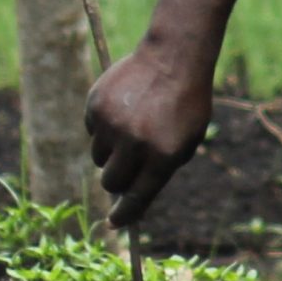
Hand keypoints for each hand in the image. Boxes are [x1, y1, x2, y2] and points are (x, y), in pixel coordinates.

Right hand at [85, 45, 213, 226]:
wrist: (174, 57)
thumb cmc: (186, 102)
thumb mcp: (188, 139)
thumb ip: (163, 168)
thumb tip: (134, 195)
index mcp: (163, 155)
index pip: (136, 198)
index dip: (124, 215)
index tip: (114, 223)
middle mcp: (135, 143)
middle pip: (111, 182)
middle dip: (117, 180)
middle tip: (127, 166)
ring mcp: (113, 124)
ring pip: (99, 157)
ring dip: (112, 151)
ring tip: (132, 127)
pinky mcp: (96, 106)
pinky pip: (93, 131)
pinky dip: (104, 127)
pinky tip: (125, 108)